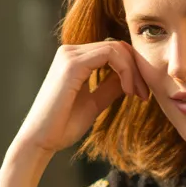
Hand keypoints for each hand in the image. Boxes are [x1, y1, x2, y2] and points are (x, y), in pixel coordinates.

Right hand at [12, 39, 150, 158]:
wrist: (41, 140)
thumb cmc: (62, 126)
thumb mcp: (94, 103)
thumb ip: (109, 88)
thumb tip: (128, 78)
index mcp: (74, 59)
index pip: (112, 51)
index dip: (132, 68)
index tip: (141, 94)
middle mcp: (70, 52)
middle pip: (116, 46)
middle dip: (136, 69)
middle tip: (144, 94)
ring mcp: (70, 55)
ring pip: (115, 48)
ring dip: (133, 70)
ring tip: (138, 94)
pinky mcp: (72, 64)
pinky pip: (109, 54)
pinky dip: (125, 70)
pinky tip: (128, 90)